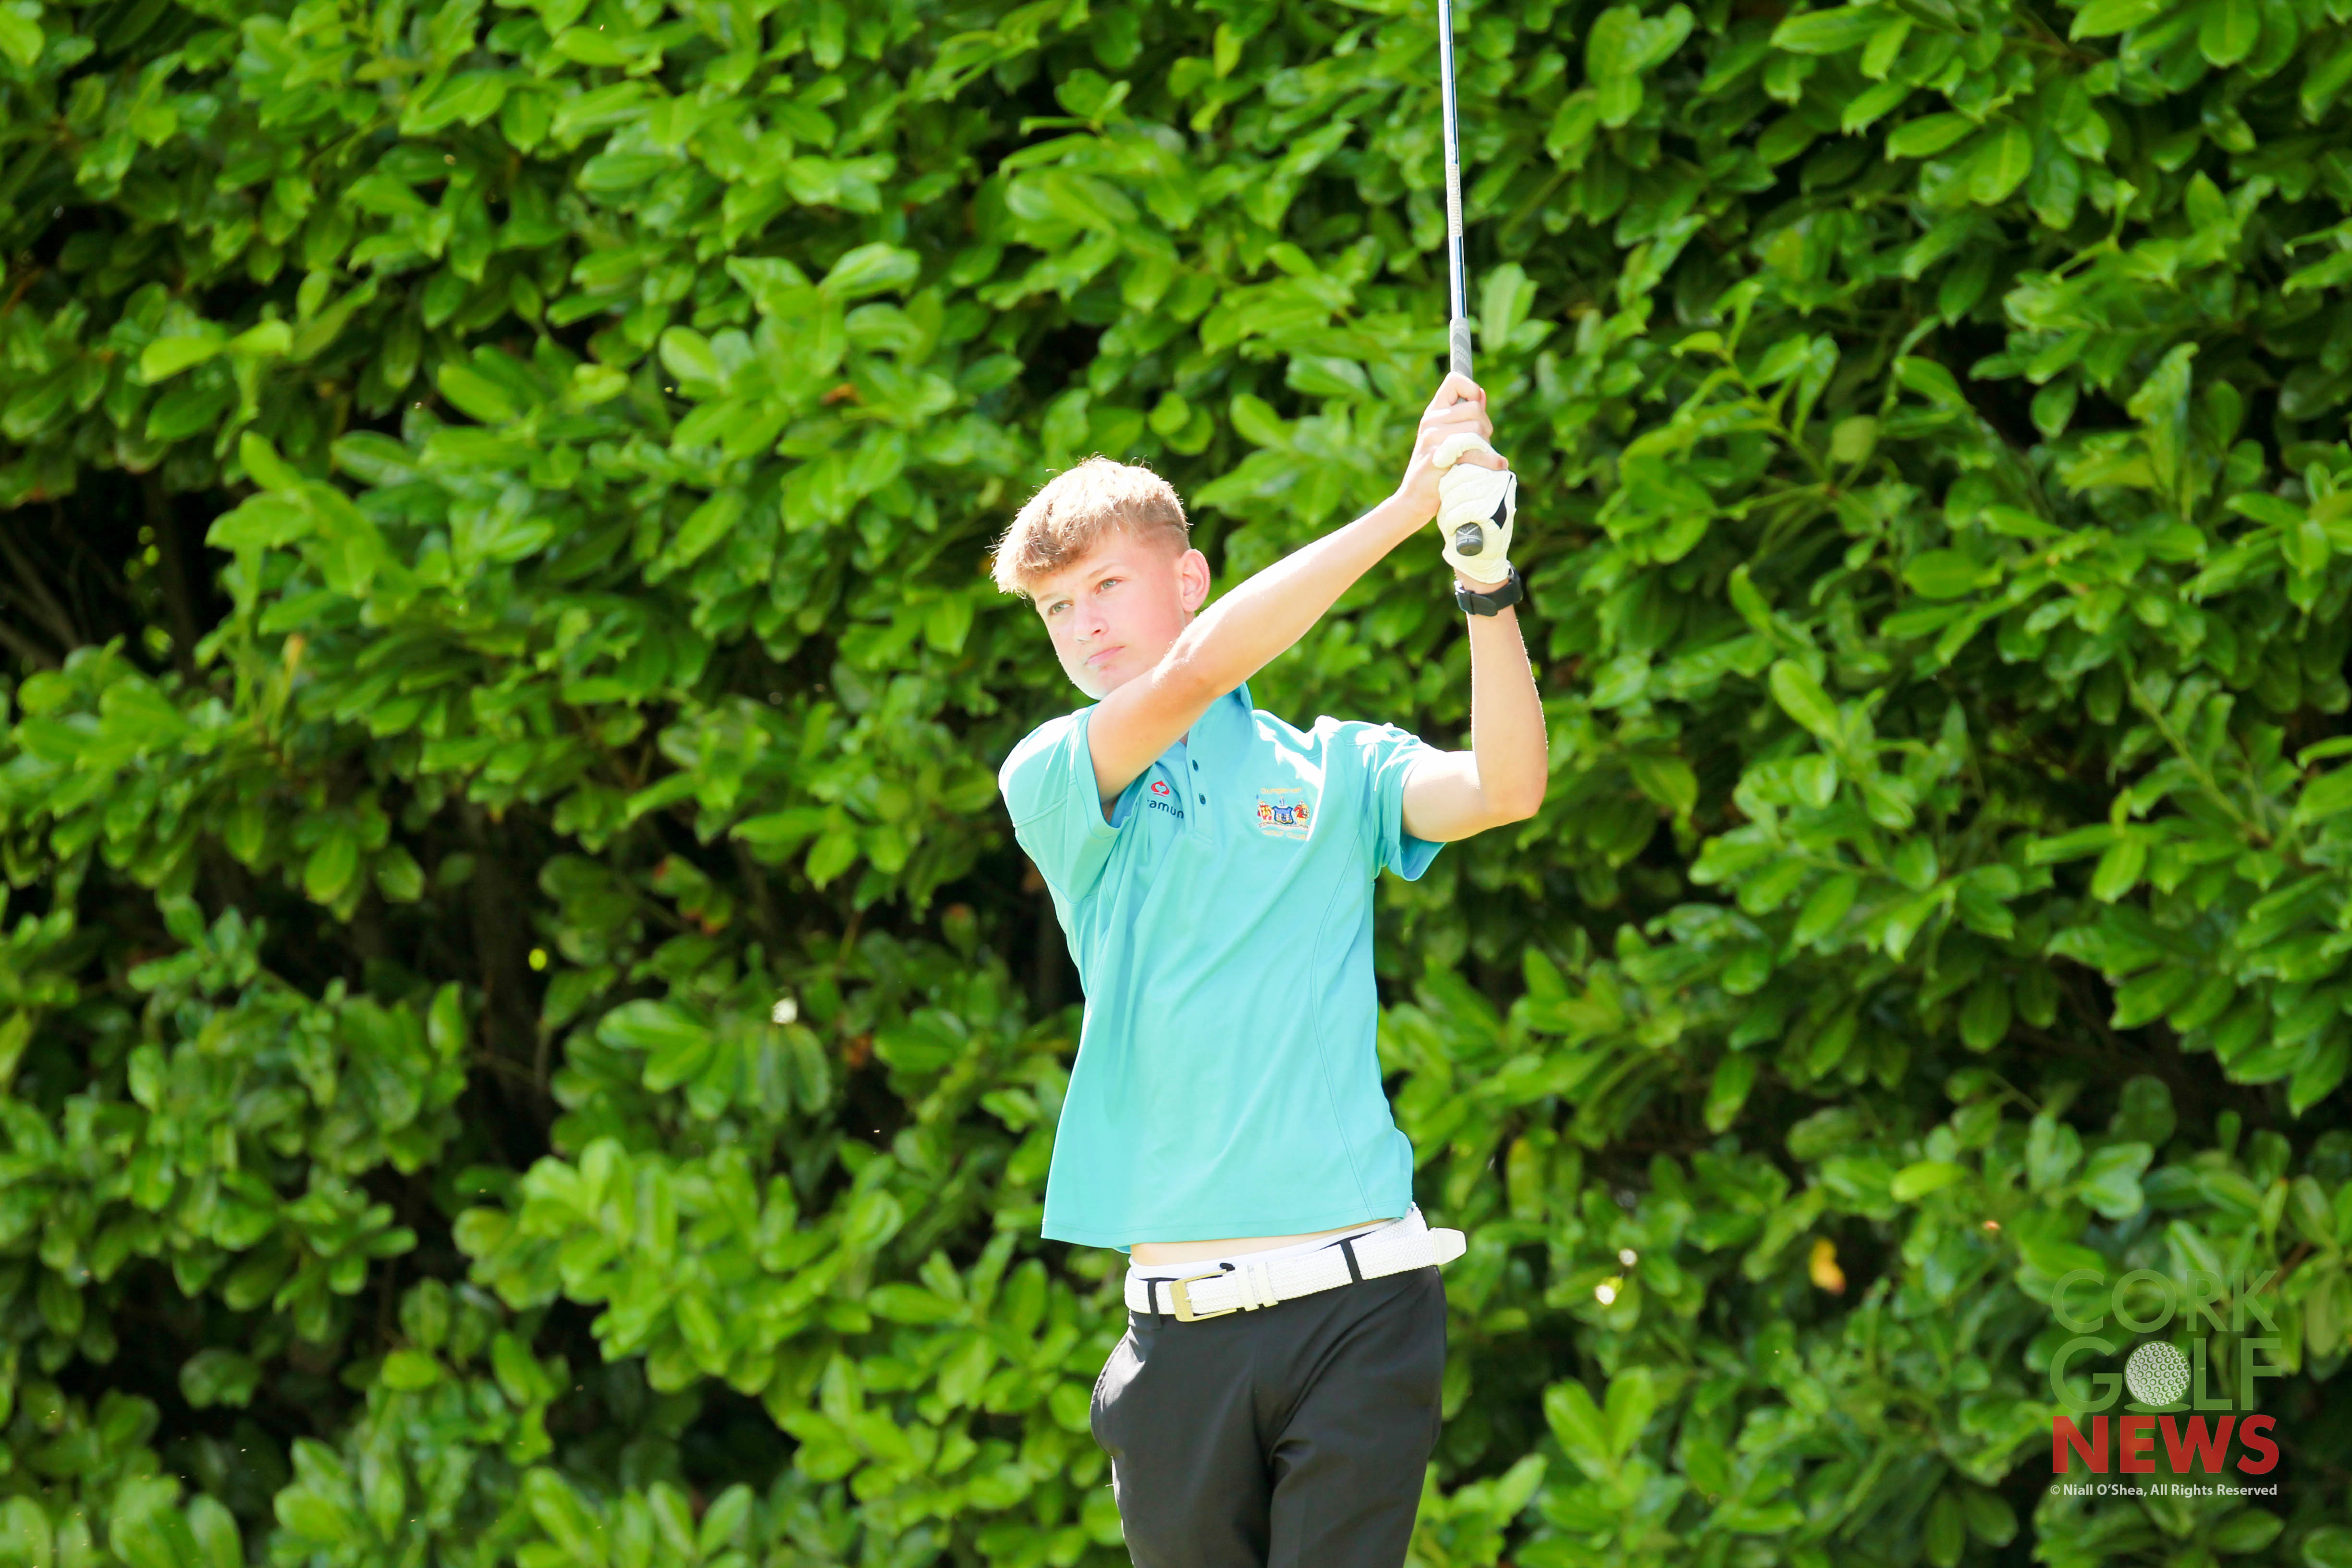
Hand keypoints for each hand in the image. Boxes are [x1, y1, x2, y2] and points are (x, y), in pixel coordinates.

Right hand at [1395, 373, 1505, 521]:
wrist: (1414, 500)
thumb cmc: (1436, 471)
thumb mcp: (1447, 439)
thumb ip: (1463, 417)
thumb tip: (1481, 395)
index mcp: (1433, 413)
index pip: (1454, 381)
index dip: (1471, 389)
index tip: (1476, 407)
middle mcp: (1431, 421)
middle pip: (1475, 408)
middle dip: (1486, 427)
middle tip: (1480, 445)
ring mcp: (1432, 438)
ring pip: (1477, 429)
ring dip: (1486, 446)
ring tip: (1479, 459)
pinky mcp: (1438, 457)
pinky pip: (1473, 450)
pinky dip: (1489, 460)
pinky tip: (1497, 466)